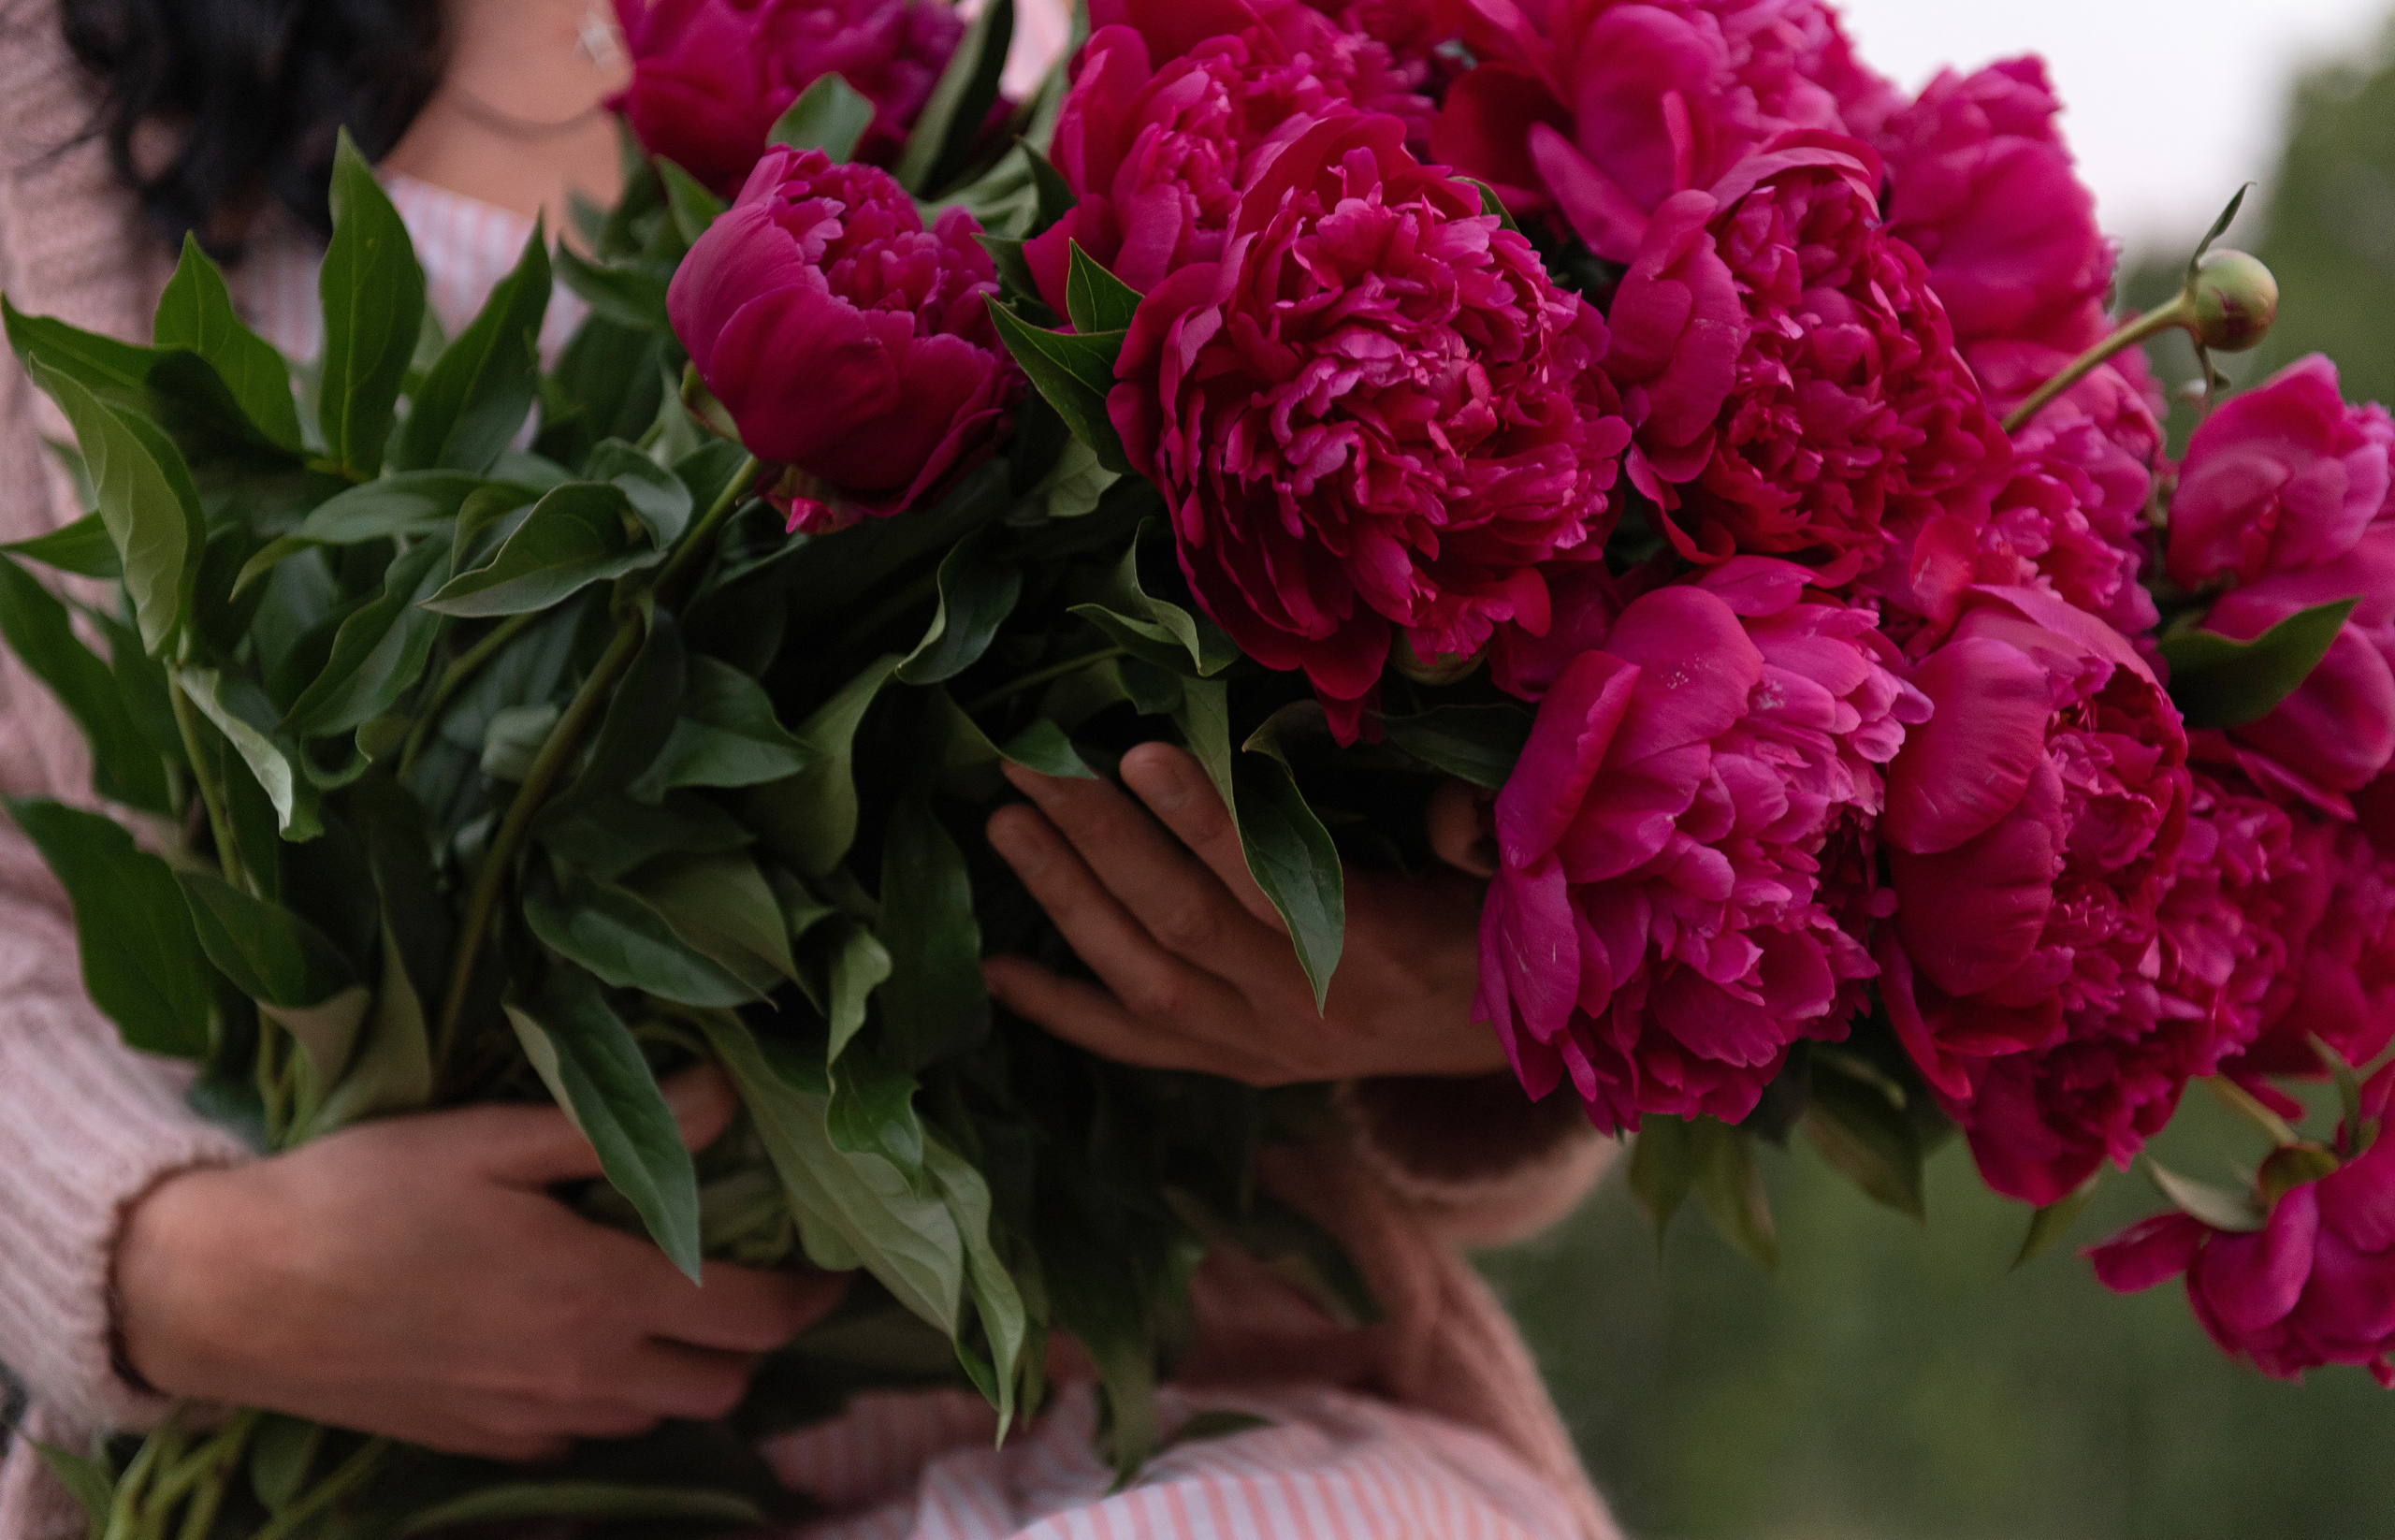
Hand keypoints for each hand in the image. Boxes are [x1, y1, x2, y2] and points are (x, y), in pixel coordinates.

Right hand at [115, 1069, 843, 1460]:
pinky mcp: (478, 1443)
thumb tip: (724, 1096)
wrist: (231, 1294)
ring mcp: (529, 1421)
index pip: (753, 1317)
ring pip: (652, 1416)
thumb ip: (617, 1129)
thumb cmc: (364, 1198)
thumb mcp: (493, 1142)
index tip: (831, 1269)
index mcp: (600, 1297)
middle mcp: (581, 1376)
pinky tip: (578, 1350)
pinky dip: (605, 1401)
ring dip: (679, 1373)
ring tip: (667, 1312)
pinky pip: (578, 1437)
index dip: (808, 1296)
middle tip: (746, 1285)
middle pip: (720, 1386)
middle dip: (752, 1342)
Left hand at [981, 743, 1508, 1084]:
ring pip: (1146, 983)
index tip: (1133, 752)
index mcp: (1377, 950)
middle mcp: (1307, 1010)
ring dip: (1067, 902)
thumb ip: (1477, 834)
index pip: (1271, 885)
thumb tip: (1449, 806)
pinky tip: (995, 969)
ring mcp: (1263, 1047)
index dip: (1200, 822)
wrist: (1499, 1038)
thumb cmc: (1496, 923)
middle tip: (1026, 762)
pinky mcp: (1238, 1067)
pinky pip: (1138, 1047)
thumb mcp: (1507, 874)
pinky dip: (1064, 1010)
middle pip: (1181, 922)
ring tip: (1004, 824)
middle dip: (1096, 839)